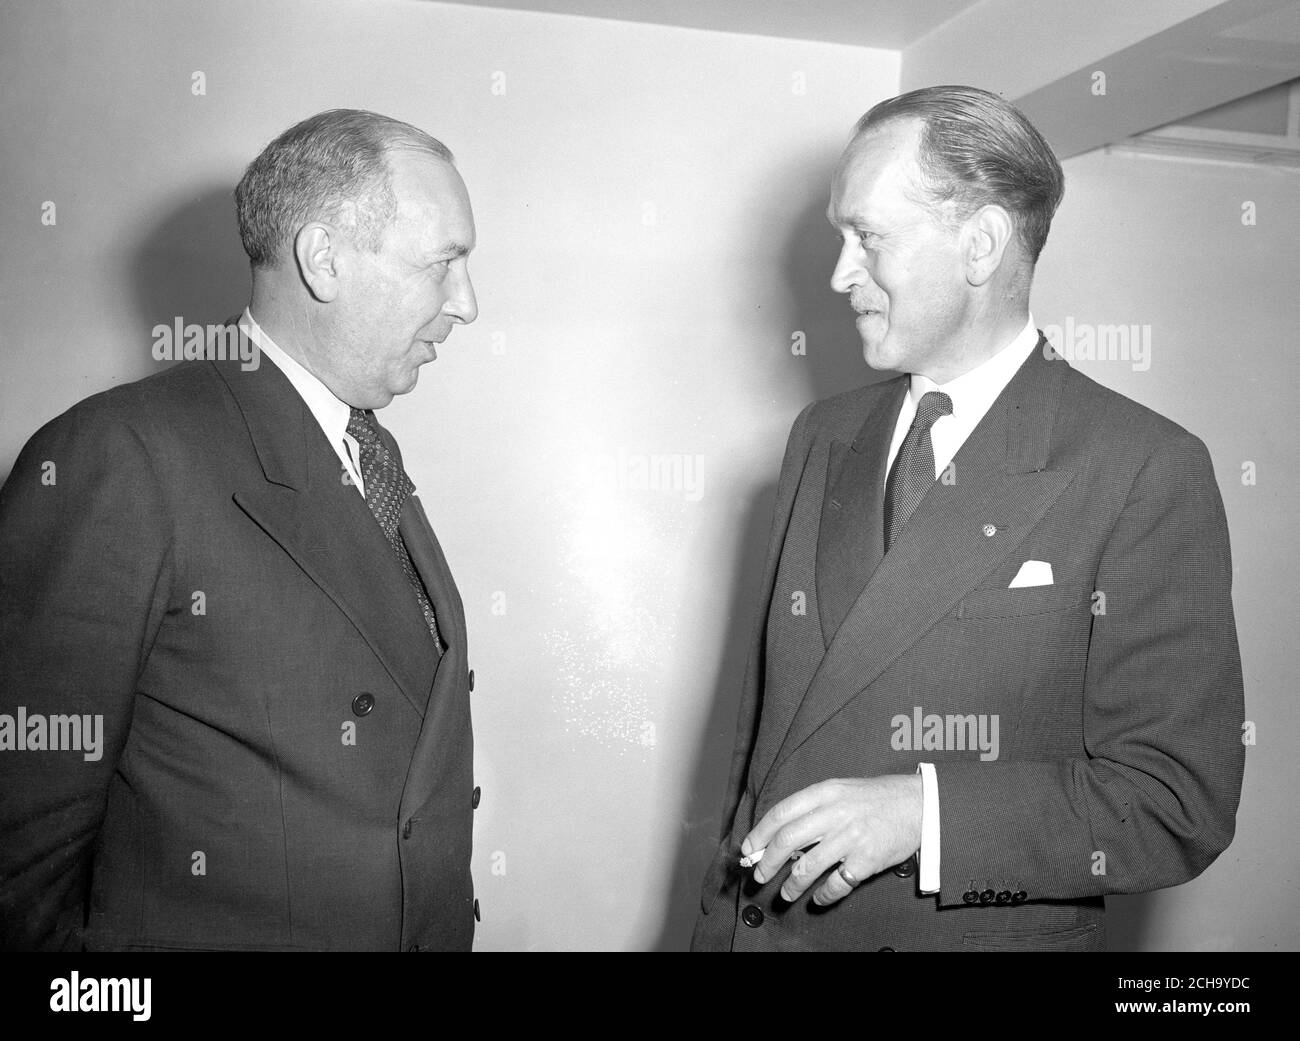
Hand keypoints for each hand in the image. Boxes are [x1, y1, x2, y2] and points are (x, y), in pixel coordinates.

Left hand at [744, 775, 922, 905]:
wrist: (919, 804)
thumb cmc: (876, 798)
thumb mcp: (840, 790)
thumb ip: (812, 809)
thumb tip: (779, 836)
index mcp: (824, 793)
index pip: (780, 813)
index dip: (759, 834)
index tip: (748, 850)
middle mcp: (834, 813)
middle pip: (787, 840)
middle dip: (767, 862)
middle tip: (759, 875)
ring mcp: (851, 837)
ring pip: (807, 867)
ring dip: (790, 885)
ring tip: (785, 895)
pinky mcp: (867, 860)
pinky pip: (837, 884)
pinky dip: (824, 896)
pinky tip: (819, 898)